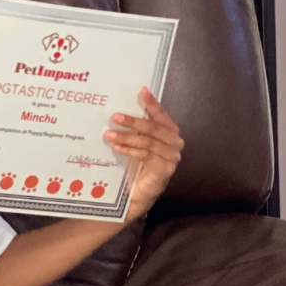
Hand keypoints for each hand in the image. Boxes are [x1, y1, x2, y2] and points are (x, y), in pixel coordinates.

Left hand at [104, 88, 183, 222]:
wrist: (140, 194)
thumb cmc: (139, 166)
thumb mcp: (138, 144)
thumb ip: (137, 129)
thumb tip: (120, 112)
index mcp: (170, 132)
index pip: (161, 115)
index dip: (152, 103)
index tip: (142, 91)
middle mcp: (175, 143)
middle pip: (154, 128)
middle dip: (133, 121)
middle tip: (115, 117)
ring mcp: (172, 157)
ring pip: (148, 142)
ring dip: (127, 137)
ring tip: (109, 135)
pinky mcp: (165, 169)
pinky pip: (146, 155)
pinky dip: (130, 150)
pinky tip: (117, 147)